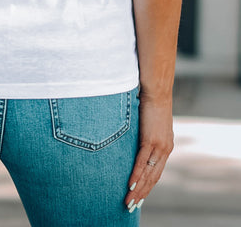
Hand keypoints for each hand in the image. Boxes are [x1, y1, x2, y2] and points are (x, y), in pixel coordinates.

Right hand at [125, 93, 173, 212]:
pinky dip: (136, 174)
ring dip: (138, 189)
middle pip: (153, 177)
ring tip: (129, 201)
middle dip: (142, 193)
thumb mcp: (150, 122)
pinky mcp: (150, 140)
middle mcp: (165, 149)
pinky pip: (142, 162)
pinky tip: (130, 184)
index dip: (148, 186)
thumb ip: (146, 133)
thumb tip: (135, 137)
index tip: (139, 196)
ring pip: (148, 173)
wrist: (156, 90)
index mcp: (166, 146)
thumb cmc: (151, 102)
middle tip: (132, 205)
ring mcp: (159, 145)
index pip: (157, 172)